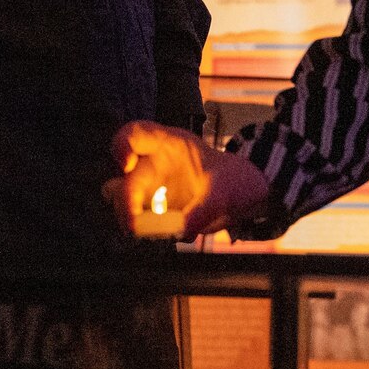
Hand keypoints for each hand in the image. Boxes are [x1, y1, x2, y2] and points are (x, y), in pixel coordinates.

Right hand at [105, 120, 271, 240]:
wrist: (246, 195)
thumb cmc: (235, 180)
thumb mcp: (225, 192)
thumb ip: (204, 210)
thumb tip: (182, 230)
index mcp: (170, 145)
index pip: (135, 134)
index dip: (122, 145)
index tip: (126, 166)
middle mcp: (154, 164)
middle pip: (124, 179)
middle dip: (125, 204)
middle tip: (135, 227)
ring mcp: (153, 188)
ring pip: (123, 202)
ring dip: (132, 220)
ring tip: (152, 234)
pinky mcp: (157, 210)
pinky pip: (140, 222)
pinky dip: (149, 232)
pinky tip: (171, 235)